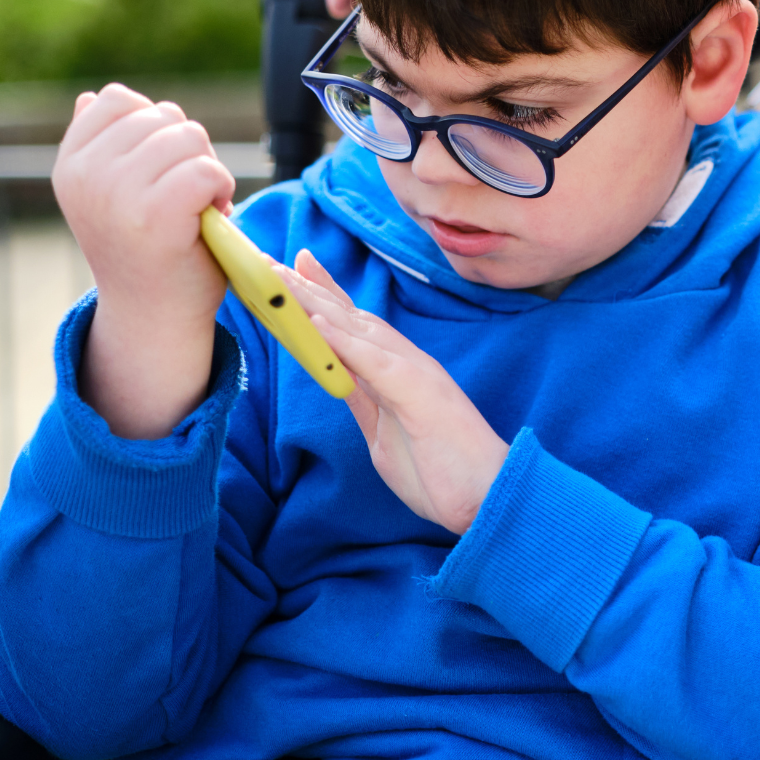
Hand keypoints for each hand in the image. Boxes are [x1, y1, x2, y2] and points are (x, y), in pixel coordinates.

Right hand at [53, 84, 235, 437]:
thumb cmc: (145, 249)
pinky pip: (207, 170)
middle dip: (188, 151)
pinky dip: (221, 189)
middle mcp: (85, 176)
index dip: (155, 128)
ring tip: (194, 210)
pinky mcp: (154, 216)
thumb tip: (91, 97)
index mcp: (70, 164)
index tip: (155, 172)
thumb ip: (105, 145)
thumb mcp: (112, 192)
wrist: (153, 317)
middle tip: (181, 199)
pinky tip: (209, 217)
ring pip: (189, 137)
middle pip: (163, 115)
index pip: (119, 99)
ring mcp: (116, 195)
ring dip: (208, 170)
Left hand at [280, 250, 508, 532]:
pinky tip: (317, 320)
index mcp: (399, 374)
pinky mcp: (420, 392)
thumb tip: (340, 383)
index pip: (355, 328)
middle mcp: (408, 363)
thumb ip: (364, 401)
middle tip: (270, 262)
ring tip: (282, 280)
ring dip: (318, 302)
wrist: (488, 498)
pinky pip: (375, 361)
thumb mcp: (385, 435)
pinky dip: (345, 340)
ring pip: (360, 329)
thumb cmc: (442, 473)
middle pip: (351, 318)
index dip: (323, 297)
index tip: (291, 272)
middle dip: (310, 289)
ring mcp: (416, 374)